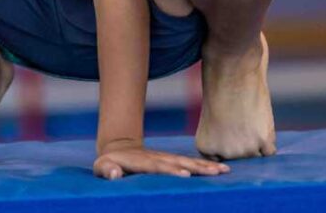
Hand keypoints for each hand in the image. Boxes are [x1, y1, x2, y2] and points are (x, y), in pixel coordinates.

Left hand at [93, 141, 229, 179]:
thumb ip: (107, 171)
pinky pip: (192, 162)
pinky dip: (206, 165)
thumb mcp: (101, 167)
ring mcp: (167, 158)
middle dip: (197, 167)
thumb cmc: (108, 164)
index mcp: (142, 163)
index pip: (158, 167)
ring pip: (189, 161)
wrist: (119, 149)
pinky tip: (222, 169)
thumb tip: (114, 174)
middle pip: (179, 162)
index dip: (171, 170)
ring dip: (206, 165)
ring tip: (223, 170)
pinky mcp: (173, 161)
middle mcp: (158, 159)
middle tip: (214, 172)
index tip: (185, 175)